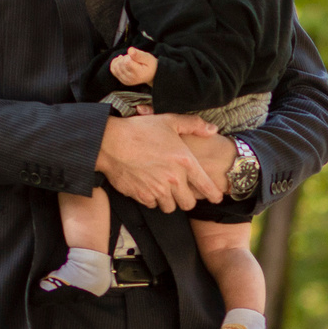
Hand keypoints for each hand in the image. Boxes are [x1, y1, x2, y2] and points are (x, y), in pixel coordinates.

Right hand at [97, 113, 225, 210]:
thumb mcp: (169, 121)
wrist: (110, 143)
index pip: (206, 186)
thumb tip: (213, 130)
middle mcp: (174, 179)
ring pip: (170, 207)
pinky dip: (153, 200)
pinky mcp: (142, 196)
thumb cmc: (140, 129)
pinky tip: (150, 188)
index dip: (214, 194)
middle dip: (188, 200)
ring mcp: (158, 189)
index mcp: (185, 161)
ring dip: (170, 201)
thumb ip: (194, 124)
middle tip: (184, 194)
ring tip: (165, 191)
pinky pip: (153, 205)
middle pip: (188, 203)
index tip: (217, 198)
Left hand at [111, 48, 158, 84]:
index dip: (129, 56)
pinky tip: (121, 61)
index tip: (135, 57)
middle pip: (120, 64)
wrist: (152, 75)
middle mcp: (131, 79)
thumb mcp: (147, 57)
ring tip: (129, 60)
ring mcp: (126, 80)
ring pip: (115, 66)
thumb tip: (130, 50)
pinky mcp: (122, 80)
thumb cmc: (150, 65)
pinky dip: (115, 64)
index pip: (126, 62)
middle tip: (133, 59)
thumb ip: (138, 54)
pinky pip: (113, 70)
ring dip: (120, 61)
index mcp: (138, 73)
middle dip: (125, 58)